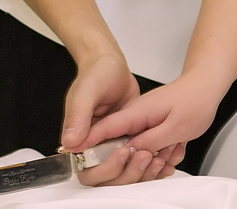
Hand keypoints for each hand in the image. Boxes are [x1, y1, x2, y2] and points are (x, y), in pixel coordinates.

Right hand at [62, 54, 179, 186]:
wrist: (112, 62)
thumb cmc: (97, 72)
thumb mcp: (87, 91)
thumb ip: (78, 116)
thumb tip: (70, 142)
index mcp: (84, 133)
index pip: (91, 163)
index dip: (109, 165)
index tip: (125, 155)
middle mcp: (99, 140)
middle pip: (111, 174)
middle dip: (130, 171)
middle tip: (148, 156)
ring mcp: (116, 140)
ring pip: (128, 170)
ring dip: (145, 170)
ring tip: (162, 156)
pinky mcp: (130, 137)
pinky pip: (140, 159)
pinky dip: (154, 161)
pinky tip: (167, 157)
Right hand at [82, 74, 219, 163]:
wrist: (205, 86)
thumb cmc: (193, 100)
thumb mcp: (175, 126)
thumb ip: (149, 140)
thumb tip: (129, 152)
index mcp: (133, 114)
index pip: (103, 131)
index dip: (92, 147)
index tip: (88, 161)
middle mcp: (132, 119)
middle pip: (116, 149)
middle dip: (137, 162)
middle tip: (159, 159)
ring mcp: (139, 124)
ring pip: (135, 153)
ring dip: (154, 160)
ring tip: (173, 150)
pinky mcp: (147, 129)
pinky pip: (147, 149)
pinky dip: (162, 154)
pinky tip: (175, 149)